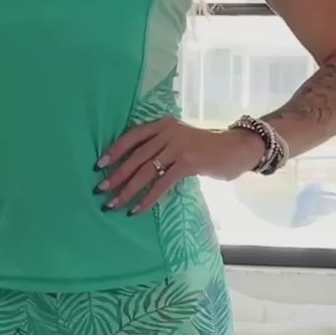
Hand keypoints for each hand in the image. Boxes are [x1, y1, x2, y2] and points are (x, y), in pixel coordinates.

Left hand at [97, 120, 261, 215]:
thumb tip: (134, 167)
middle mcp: (169, 132)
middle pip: (137, 156)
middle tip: (101, 189)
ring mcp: (179, 147)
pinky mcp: (188, 163)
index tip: (100, 165)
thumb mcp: (180, 140)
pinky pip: (162, 184)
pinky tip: (138, 209)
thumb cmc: (206, 148)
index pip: (133, 136)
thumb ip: (160, 146)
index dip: (115, 150)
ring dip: (128, 190)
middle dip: (117, 175)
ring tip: (114, 204)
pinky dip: (148, 198)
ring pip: (146, 171)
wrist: (236, 149)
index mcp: (164, 124)